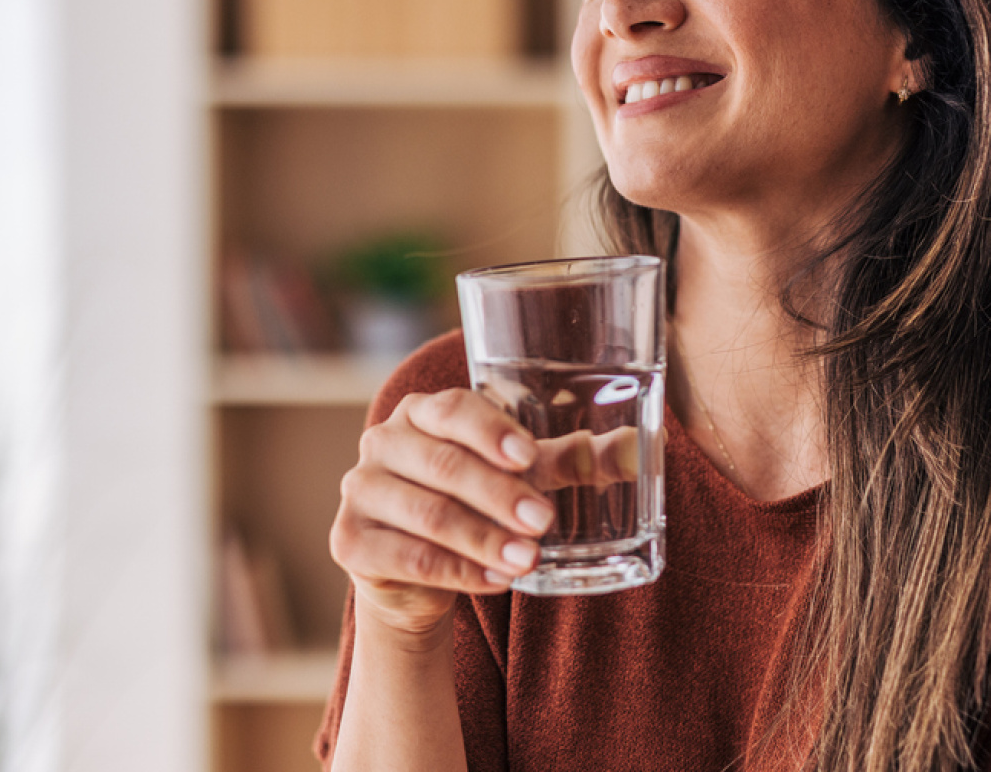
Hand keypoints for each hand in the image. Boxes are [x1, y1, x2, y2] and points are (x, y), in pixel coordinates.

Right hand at [330, 388, 554, 638]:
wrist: (419, 575)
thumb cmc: (476, 504)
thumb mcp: (521, 478)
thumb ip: (571, 461)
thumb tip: (639, 451)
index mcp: (421, 412)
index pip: (452, 409)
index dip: (489, 431)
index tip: (529, 457)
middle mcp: (382, 443)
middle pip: (442, 465)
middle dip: (498, 494)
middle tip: (543, 520)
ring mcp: (360, 491)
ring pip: (427, 515)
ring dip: (483, 539)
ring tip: (529, 559)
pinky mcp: (350, 542)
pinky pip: (409, 558)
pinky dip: (459, 572)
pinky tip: (498, 581)